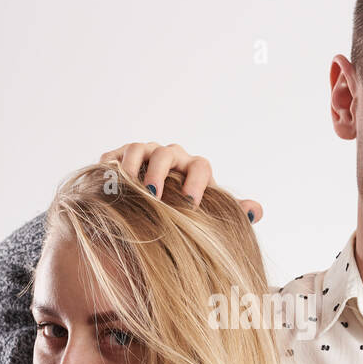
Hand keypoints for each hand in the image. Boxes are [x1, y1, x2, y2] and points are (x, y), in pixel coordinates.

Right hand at [100, 141, 263, 223]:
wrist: (154, 213)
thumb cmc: (186, 213)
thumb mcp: (209, 215)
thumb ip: (232, 212)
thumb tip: (256, 211)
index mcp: (194, 170)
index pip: (201, 166)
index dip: (197, 183)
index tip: (191, 205)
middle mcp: (170, 158)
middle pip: (168, 153)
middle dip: (160, 172)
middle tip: (154, 197)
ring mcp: (144, 156)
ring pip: (139, 148)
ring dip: (133, 166)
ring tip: (128, 188)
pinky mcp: (120, 159)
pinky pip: (113, 155)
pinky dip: (109, 164)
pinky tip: (106, 180)